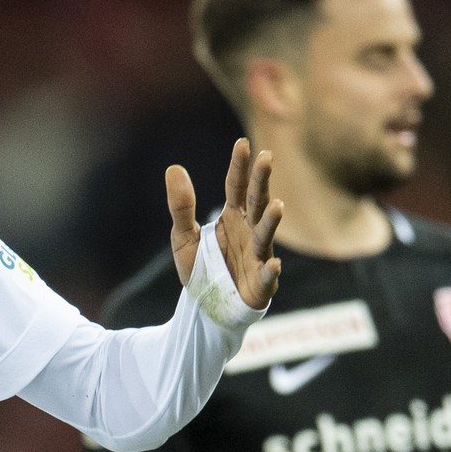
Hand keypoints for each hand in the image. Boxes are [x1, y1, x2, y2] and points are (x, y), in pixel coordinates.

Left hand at [168, 137, 282, 307]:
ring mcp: (258, 256)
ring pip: (266, 235)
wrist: (208, 307)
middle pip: (257, 202)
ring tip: (277, 205)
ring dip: (272, 221)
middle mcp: (250, 232)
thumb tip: (173, 168)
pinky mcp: (261, 284)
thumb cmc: (202, 269)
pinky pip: (266, 276)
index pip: (237, 186)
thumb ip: (181, 206)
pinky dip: (270, 271)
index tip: (243, 144)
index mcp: (233, 217)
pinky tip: (273, 265)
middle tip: (266, 158)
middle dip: (262, 181)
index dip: (239, 166)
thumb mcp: (183, 236)